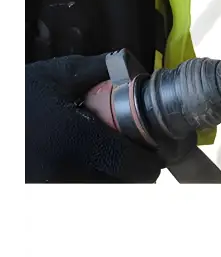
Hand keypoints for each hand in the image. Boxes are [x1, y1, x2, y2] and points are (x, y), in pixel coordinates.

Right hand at [24, 55, 163, 182]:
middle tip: (143, 148)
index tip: (161, 151)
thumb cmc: (24, 94)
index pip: (132, 167)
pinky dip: (95, 176)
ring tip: (118, 150)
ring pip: (102, 187)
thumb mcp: (60, 74)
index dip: (152, 162)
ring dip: (116, 174)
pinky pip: (81, 186)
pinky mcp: (47, 187)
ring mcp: (55, 184)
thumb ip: (101, 69)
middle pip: (121, 183)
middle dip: (136, 168)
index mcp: (79, 141)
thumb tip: (136, 69)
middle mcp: (68, 170)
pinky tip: (94, 156)